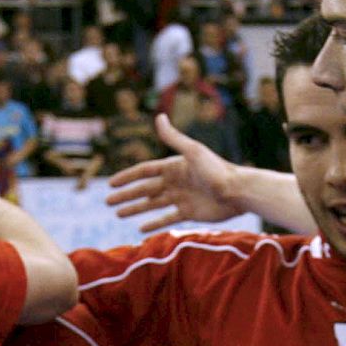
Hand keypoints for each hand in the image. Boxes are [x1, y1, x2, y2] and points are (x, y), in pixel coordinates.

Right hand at [105, 114, 240, 231]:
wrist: (237, 192)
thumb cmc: (216, 170)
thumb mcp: (192, 152)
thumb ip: (173, 137)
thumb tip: (158, 117)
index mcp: (174, 166)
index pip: (144, 171)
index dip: (127, 177)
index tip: (111, 184)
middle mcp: (175, 181)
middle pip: (145, 189)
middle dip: (126, 195)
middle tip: (108, 202)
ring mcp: (181, 197)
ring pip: (152, 204)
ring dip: (135, 209)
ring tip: (119, 214)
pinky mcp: (189, 212)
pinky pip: (167, 218)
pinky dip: (154, 223)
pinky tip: (140, 228)